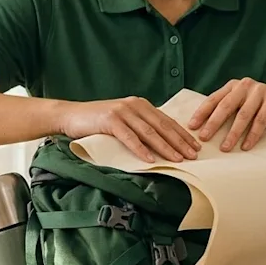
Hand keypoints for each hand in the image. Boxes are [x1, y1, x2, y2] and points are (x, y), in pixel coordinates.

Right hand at [57, 96, 200, 162]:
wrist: (71, 116)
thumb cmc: (97, 122)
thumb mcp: (124, 121)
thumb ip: (140, 127)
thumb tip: (161, 143)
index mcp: (141, 104)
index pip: (166, 121)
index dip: (182, 134)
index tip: (195, 147)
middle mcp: (134, 105)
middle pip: (162, 126)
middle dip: (179, 142)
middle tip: (193, 155)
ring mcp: (122, 111)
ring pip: (149, 132)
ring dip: (165, 147)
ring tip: (177, 159)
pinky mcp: (110, 120)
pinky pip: (129, 137)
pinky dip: (140, 149)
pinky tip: (150, 159)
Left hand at [186, 78, 265, 150]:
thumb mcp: (245, 107)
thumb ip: (230, 111)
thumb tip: (205, 130)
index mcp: (234, 86)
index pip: (214, 99)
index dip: (202, 113)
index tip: (191, 127)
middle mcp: (245, 85)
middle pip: (225, 106)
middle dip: (213, 123)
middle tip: (204, 138)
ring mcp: (260, 91)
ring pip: (242, 115)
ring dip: (232, 133)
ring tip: (225, 148)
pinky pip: (260, 120)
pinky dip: (252, 135)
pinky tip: (246, 147)